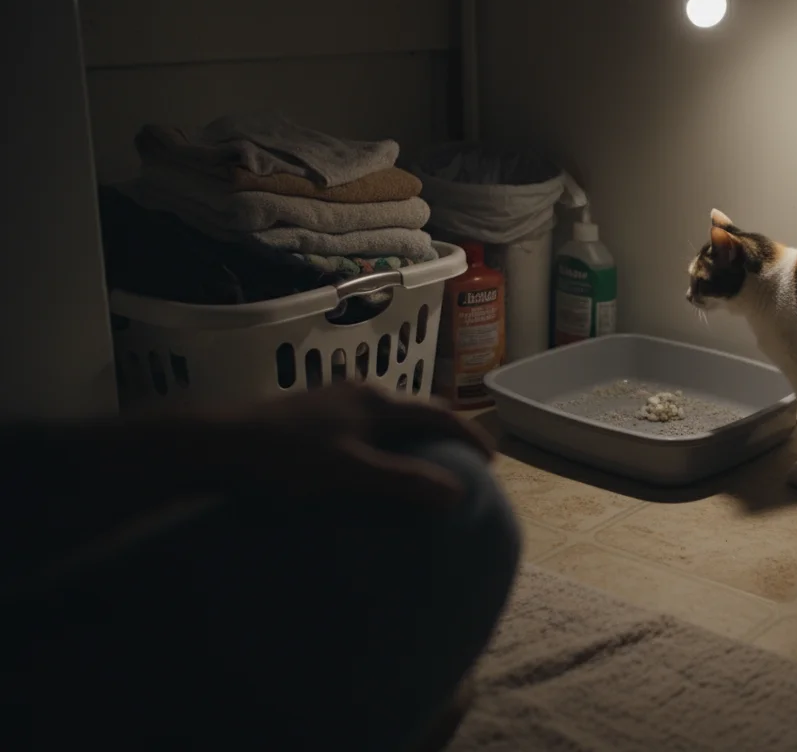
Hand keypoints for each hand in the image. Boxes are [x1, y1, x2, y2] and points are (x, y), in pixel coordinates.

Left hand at [221, 382, 494, 505]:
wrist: (217, 445)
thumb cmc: (285, 459)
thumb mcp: (350, 473)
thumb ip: (404, 481)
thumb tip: (458, 491)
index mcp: (376, 402)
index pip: (438, 414)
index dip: (468, 435)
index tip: (492, 458)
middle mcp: (359, 392)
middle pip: (414, 411)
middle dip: (443, 433)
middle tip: (461, 461)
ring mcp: (333, 402)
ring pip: (387, 418)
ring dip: (410, 438)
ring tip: (422, 464)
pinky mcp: (311, 416)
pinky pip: (364, 427)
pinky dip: (383, 443)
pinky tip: (372, 464)